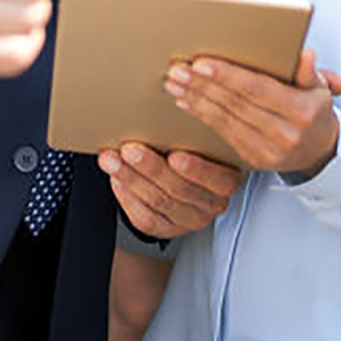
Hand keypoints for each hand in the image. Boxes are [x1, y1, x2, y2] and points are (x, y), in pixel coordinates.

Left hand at [99, 142, 241, 238]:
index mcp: (228, 179)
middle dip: (150, 167)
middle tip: (129, 149)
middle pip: (180, 189)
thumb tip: (166, 110)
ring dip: (131, 179)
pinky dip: (128, 199)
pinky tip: (117, 181)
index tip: (175, 155)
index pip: (217, 179)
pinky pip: (147, 220)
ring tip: (112, 160)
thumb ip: (194, 132)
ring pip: (159, 202)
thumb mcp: (204, 140)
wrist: (188, 173)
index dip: (196, 169)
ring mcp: (191, 219)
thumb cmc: (195, 150)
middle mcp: (213, 203)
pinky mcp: (169, 229)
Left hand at [166, 48, 340, 176]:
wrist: (320, 151)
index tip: (202, 63)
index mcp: (301, 111)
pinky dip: (202, 115)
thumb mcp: (320, 88)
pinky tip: (186, 101)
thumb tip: (305, 54)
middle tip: (179, 69)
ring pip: (224, 119)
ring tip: (175, 82)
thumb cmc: (315, 113)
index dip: (227, 76)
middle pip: (236, 104)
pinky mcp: (253, 159)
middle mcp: (284, 134)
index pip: (257, 89)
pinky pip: (222, 133)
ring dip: (196, 99)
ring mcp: (267, 150)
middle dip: (203, 85)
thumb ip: (308, 71)